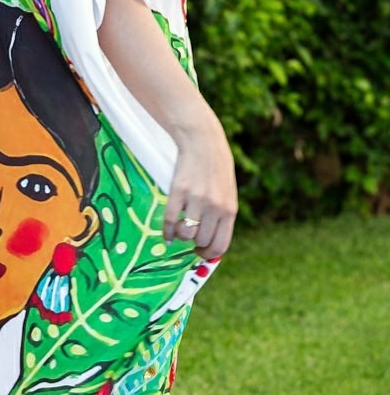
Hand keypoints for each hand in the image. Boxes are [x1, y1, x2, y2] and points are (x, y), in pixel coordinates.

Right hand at [162, 111, 237, 258]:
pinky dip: (166, 231)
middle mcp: (214, 206)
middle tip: (189, 237)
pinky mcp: (178, 191)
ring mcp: (196, 199)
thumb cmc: (215, 167)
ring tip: (179, 229)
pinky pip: (169, 220)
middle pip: (201, 240)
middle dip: (193, 244)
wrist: (202, 140)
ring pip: (185, 234)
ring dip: (180, 236)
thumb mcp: (227, 192)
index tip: (200, 252)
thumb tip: (211, 242)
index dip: (208, 253)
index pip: (220, 244)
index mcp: (229, 209)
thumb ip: (221, 215)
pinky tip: (166, 232)